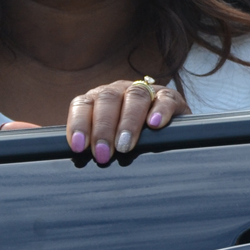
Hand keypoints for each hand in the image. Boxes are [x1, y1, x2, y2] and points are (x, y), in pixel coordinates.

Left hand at [68, 79, 188, 163]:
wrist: (163, 131)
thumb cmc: (127, 140)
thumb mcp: (107, 140)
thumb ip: (94, 144)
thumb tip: (80, 159)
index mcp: (99, 99)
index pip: (84, 103)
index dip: (79, 123)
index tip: (79, 146)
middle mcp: (120, 91)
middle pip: (108, 98)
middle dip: (103, 127)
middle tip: (103, 153)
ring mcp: (146, 92)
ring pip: (136, 95)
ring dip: (129, 122)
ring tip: (125, 146)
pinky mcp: (170, 97)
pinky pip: (165, 98)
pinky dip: (160, 110)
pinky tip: (155, 124)